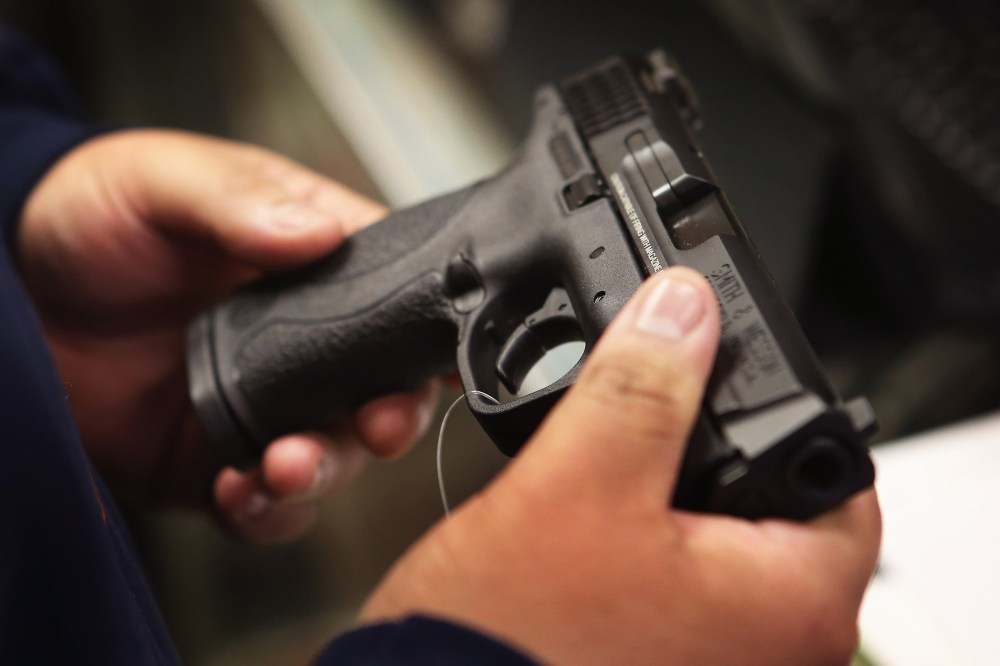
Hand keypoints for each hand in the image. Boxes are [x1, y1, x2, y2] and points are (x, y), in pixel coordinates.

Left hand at [16, 129, 437, 541]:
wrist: (9, 286)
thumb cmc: (96, 212)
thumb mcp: (166, 181)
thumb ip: (238, 202)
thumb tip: (316, 231)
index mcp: (314, 264)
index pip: (399, 296)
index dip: (428, 333)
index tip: (441, 363)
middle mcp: (304, 342)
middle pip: (382, 389)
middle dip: (390, 417)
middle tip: (377, 425)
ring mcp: (265, 405)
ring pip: (333, 456)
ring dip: (325, 471)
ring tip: (286, 465)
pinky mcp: (217, 458)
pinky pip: (263, 502)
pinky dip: (264, 510)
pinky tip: (237, 491)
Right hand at [362, 268, 880, 664]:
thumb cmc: (509, 641)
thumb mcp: (577, 485)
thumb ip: (639, 389)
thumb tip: (682, 308)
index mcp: (788, 607)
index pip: (838, 474)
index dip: (782, 406)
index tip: (726, 375)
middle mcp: (770, 650)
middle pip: (775, 504)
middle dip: (715, 447)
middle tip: (659, 413)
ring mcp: (716, 661)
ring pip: (721, 539)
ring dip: (674, 491)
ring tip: (621, 462)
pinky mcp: (663, 661)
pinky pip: (682, 578)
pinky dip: (651, 536)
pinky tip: (601, 516)